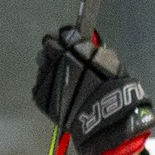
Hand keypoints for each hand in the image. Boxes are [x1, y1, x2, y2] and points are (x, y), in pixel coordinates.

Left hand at [33, 27, 154, 154]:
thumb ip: (95, 53)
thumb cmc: (114, 91)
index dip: (67, 36)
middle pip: (48, 45)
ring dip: (49, 64)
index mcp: (75, 48)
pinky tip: (57, 89)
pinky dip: (46, 83)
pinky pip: (39, 83)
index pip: (64, 33)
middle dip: (54, 47)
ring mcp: (47, 78)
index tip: (70, 40)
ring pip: (41, 62)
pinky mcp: (41, 96)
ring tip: (59, 73)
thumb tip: (87, 46)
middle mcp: (57, 59)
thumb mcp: (112, 64)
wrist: (103, 121)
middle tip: (63, 55)